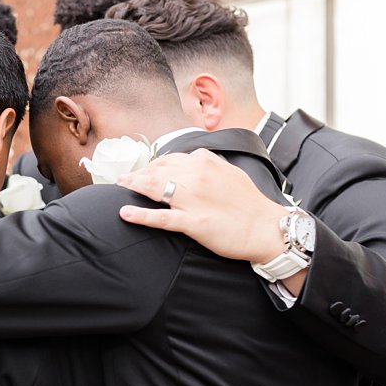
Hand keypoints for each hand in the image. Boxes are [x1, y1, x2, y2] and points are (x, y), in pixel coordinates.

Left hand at [118, 151, 300, 289]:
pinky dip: (140, 216)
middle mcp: (196, 177)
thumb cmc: (249, 203)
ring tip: (119, 187)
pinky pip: (161, 218)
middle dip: (137, 175)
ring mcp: (193, 200)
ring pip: (154, 188)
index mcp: (205, 162)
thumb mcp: (230, 172)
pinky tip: (124, 213)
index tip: (143, 171)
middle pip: (156, 171)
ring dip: (132, 186)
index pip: (168, 159)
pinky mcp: (193, 222)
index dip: (152, 165)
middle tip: (124, 180)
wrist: (266, 228)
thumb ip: (209, 162)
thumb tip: (194, 156)